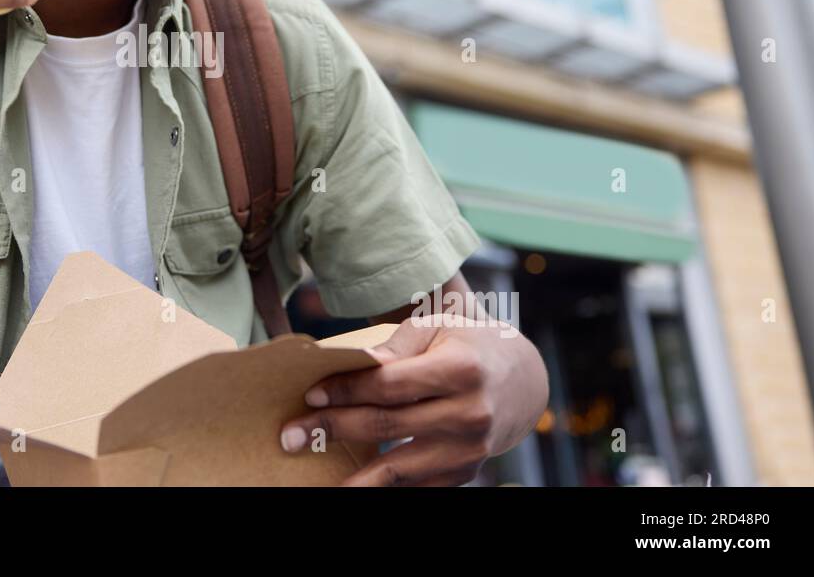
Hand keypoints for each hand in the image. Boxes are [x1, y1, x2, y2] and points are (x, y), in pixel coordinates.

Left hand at [280, 314, 547, 485]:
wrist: (522, 379)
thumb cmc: (467, 344)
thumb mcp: (436, 327)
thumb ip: (396, 344)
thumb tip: (357, 364)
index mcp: (461, 370)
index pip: (390, 384)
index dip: (346, 391)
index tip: (309, 395)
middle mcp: (469, 414)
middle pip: (386, 425)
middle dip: (333, 429)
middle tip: (291, 435)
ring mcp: (469, 449)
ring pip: (399, 469)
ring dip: (352, 475)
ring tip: (312, 475)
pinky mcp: (465, 472)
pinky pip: (415, 486)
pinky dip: (382, 488)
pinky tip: (351, 484)